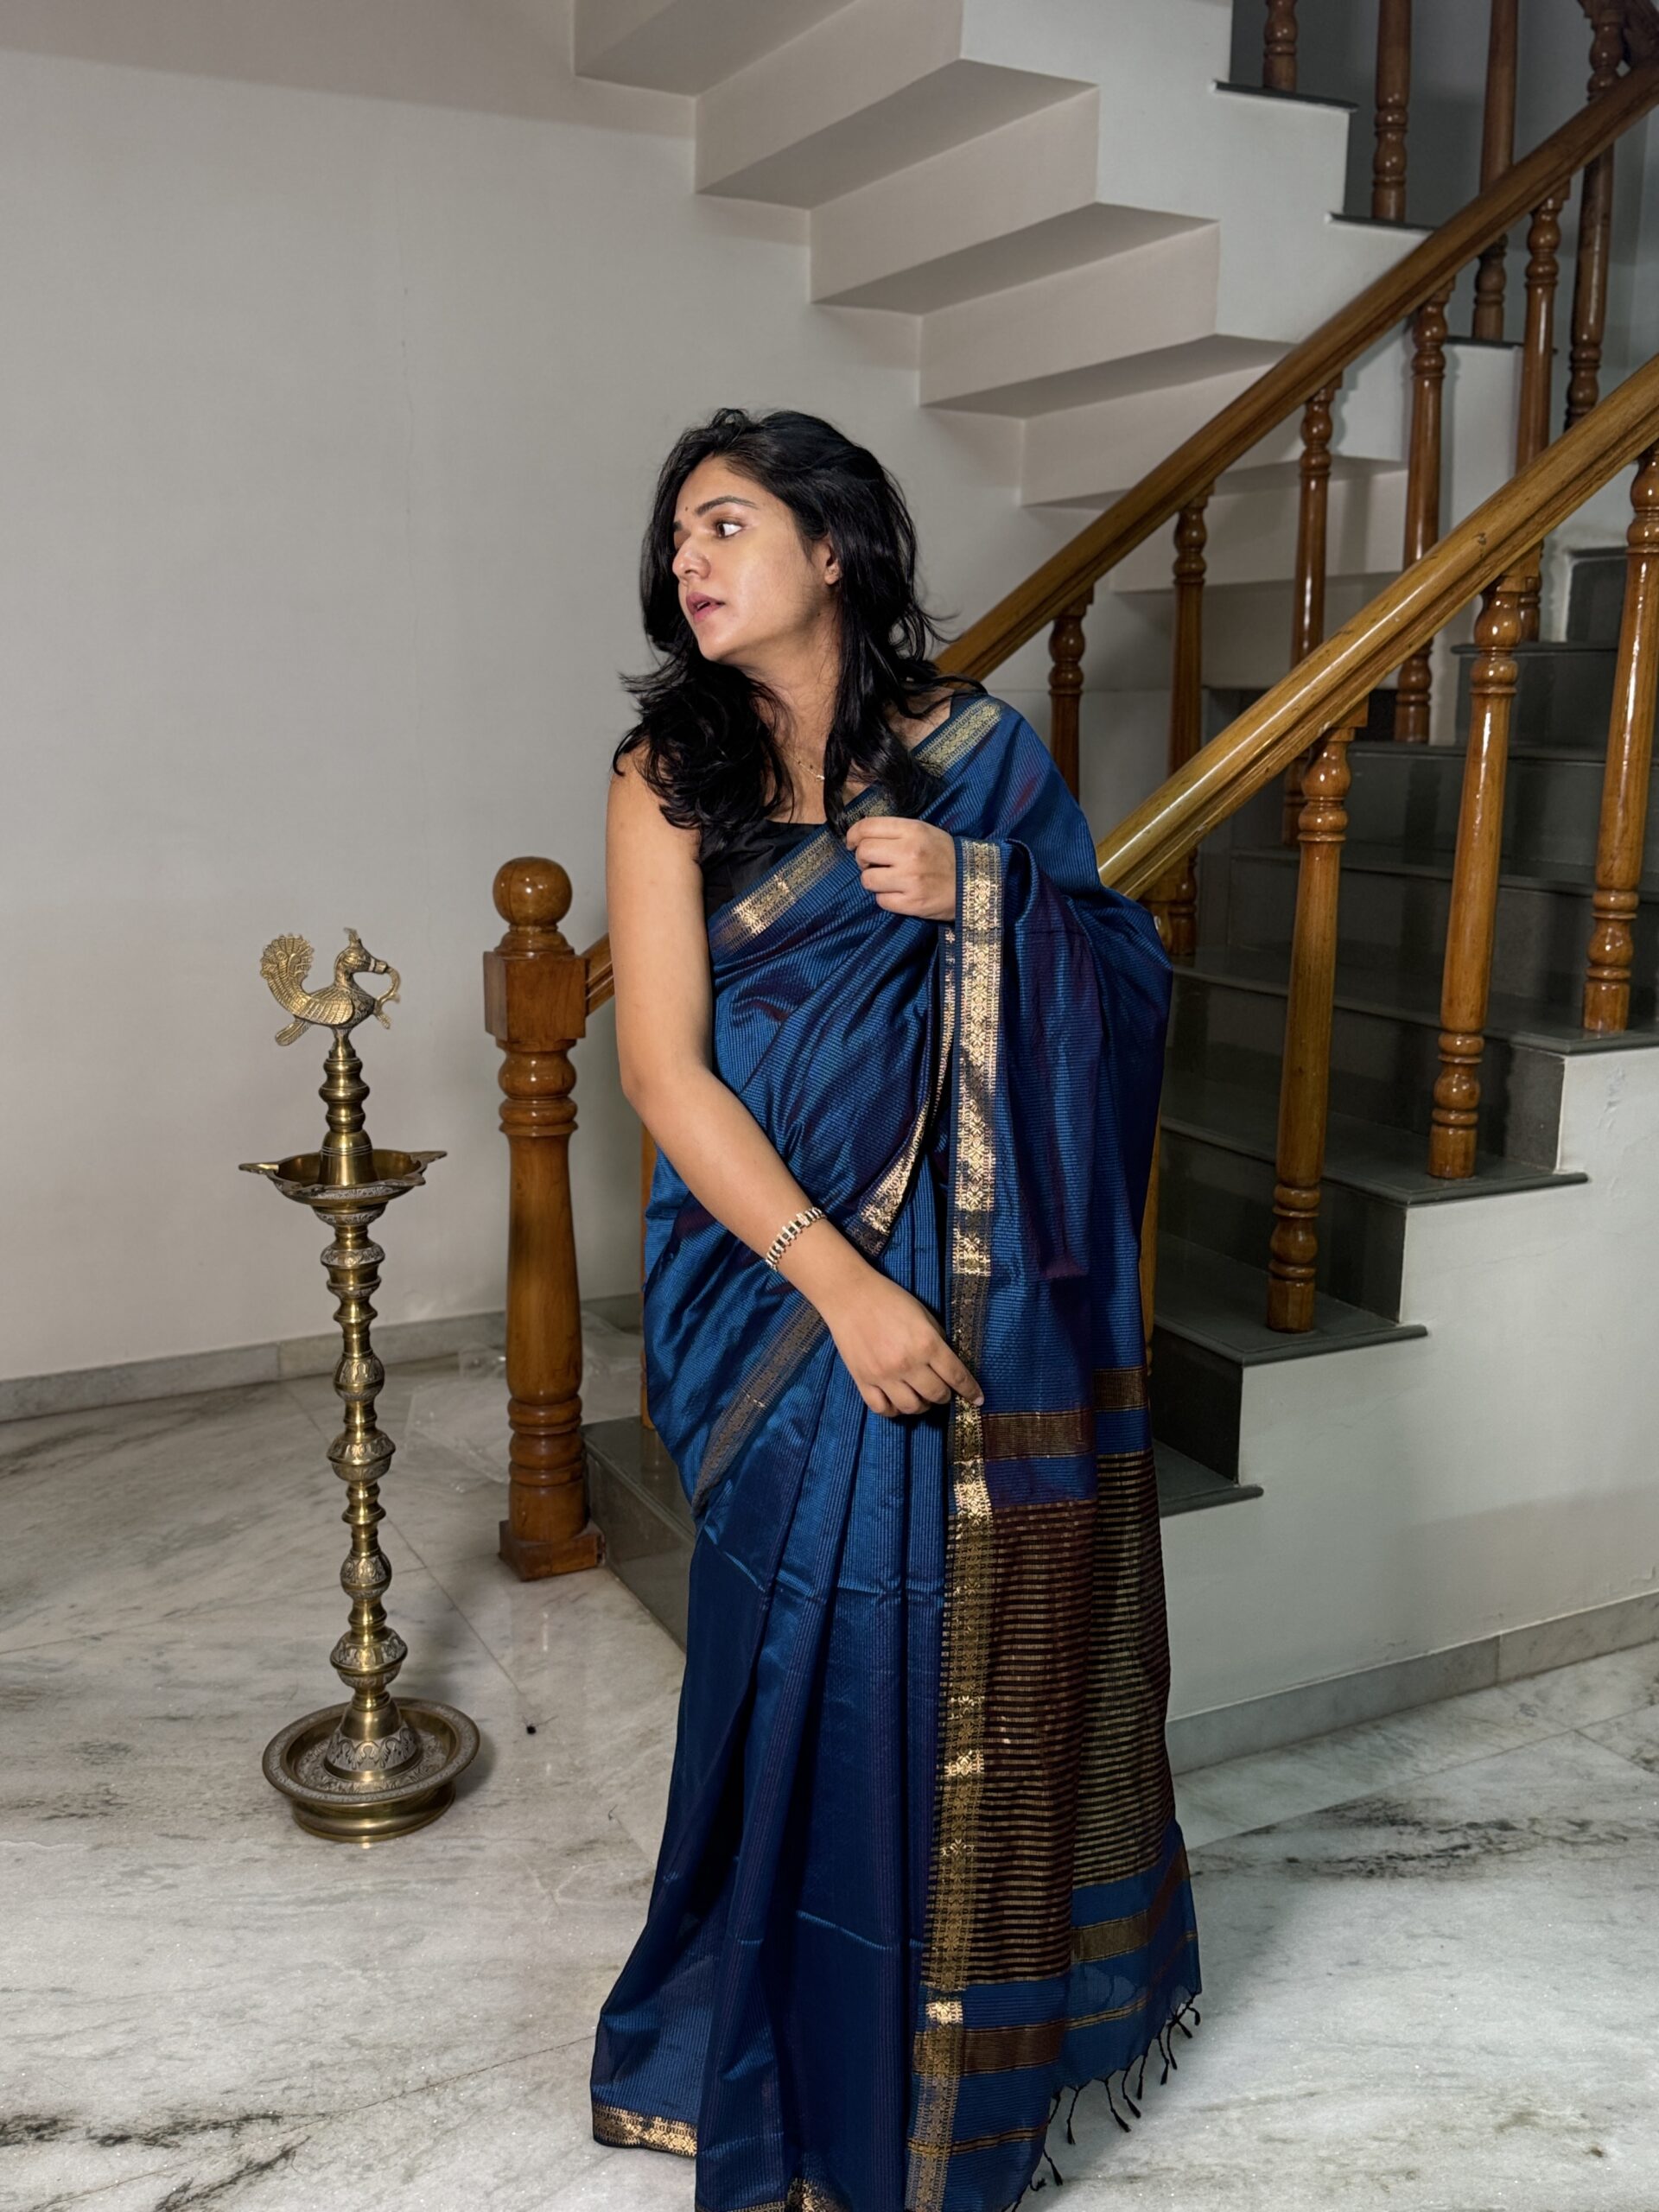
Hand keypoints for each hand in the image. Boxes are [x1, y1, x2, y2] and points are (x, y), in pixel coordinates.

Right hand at [819, 1271, 983, 1418]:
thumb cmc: (890, 1299)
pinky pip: (882, 1409)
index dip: (970, 1390)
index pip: (956, 1375)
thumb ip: (937, 1339)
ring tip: (921, 1398)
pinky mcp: (863, 1380)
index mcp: (926, 1343)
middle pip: (936, 1395)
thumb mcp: (923, 1314)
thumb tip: (948, 1363)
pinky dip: (894, 1411)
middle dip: (945, 1396)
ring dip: (922, 1406)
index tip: (978, 1399)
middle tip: (943, 1391)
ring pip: (911, 1407)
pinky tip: (897, 1402)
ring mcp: (883, 1375)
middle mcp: (907, 1363)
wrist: (850, 1295)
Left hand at [844, 817, 955, 922]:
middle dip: (863, 859)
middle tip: (874, 864)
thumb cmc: (946, 855)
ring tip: (888, 880)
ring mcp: (910, 879)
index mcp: (913, 830)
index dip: (853, 835)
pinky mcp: (912, 903)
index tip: (853, 843)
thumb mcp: (924, 832)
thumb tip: (861, 837)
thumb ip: (895, 832)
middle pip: (863, 852)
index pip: (867, 827)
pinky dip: (886, 898)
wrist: (974, 882)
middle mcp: (909, 853)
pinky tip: (899, 893)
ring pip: (867, 879)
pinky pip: (881, 900)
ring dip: (873, 881)